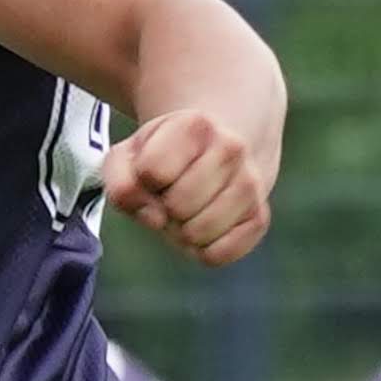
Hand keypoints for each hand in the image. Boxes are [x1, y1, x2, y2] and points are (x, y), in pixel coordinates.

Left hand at [97, 109, 271, 267]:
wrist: (214, 152)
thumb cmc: (162, 158)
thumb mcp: (129, 157)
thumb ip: (121, 183)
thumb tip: (155, 218)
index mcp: (195, 125)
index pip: (152, 172)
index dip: (144, 180)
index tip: (154, 172)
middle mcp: (231, 149)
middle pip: (177, 206)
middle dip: (164, 208)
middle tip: (172, 194)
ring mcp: (251, 183)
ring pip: (198, 234)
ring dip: (182, 232)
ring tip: (187, 209)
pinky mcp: (260, 217)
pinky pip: (218, 255)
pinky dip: (202, 251)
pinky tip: (204, 226)